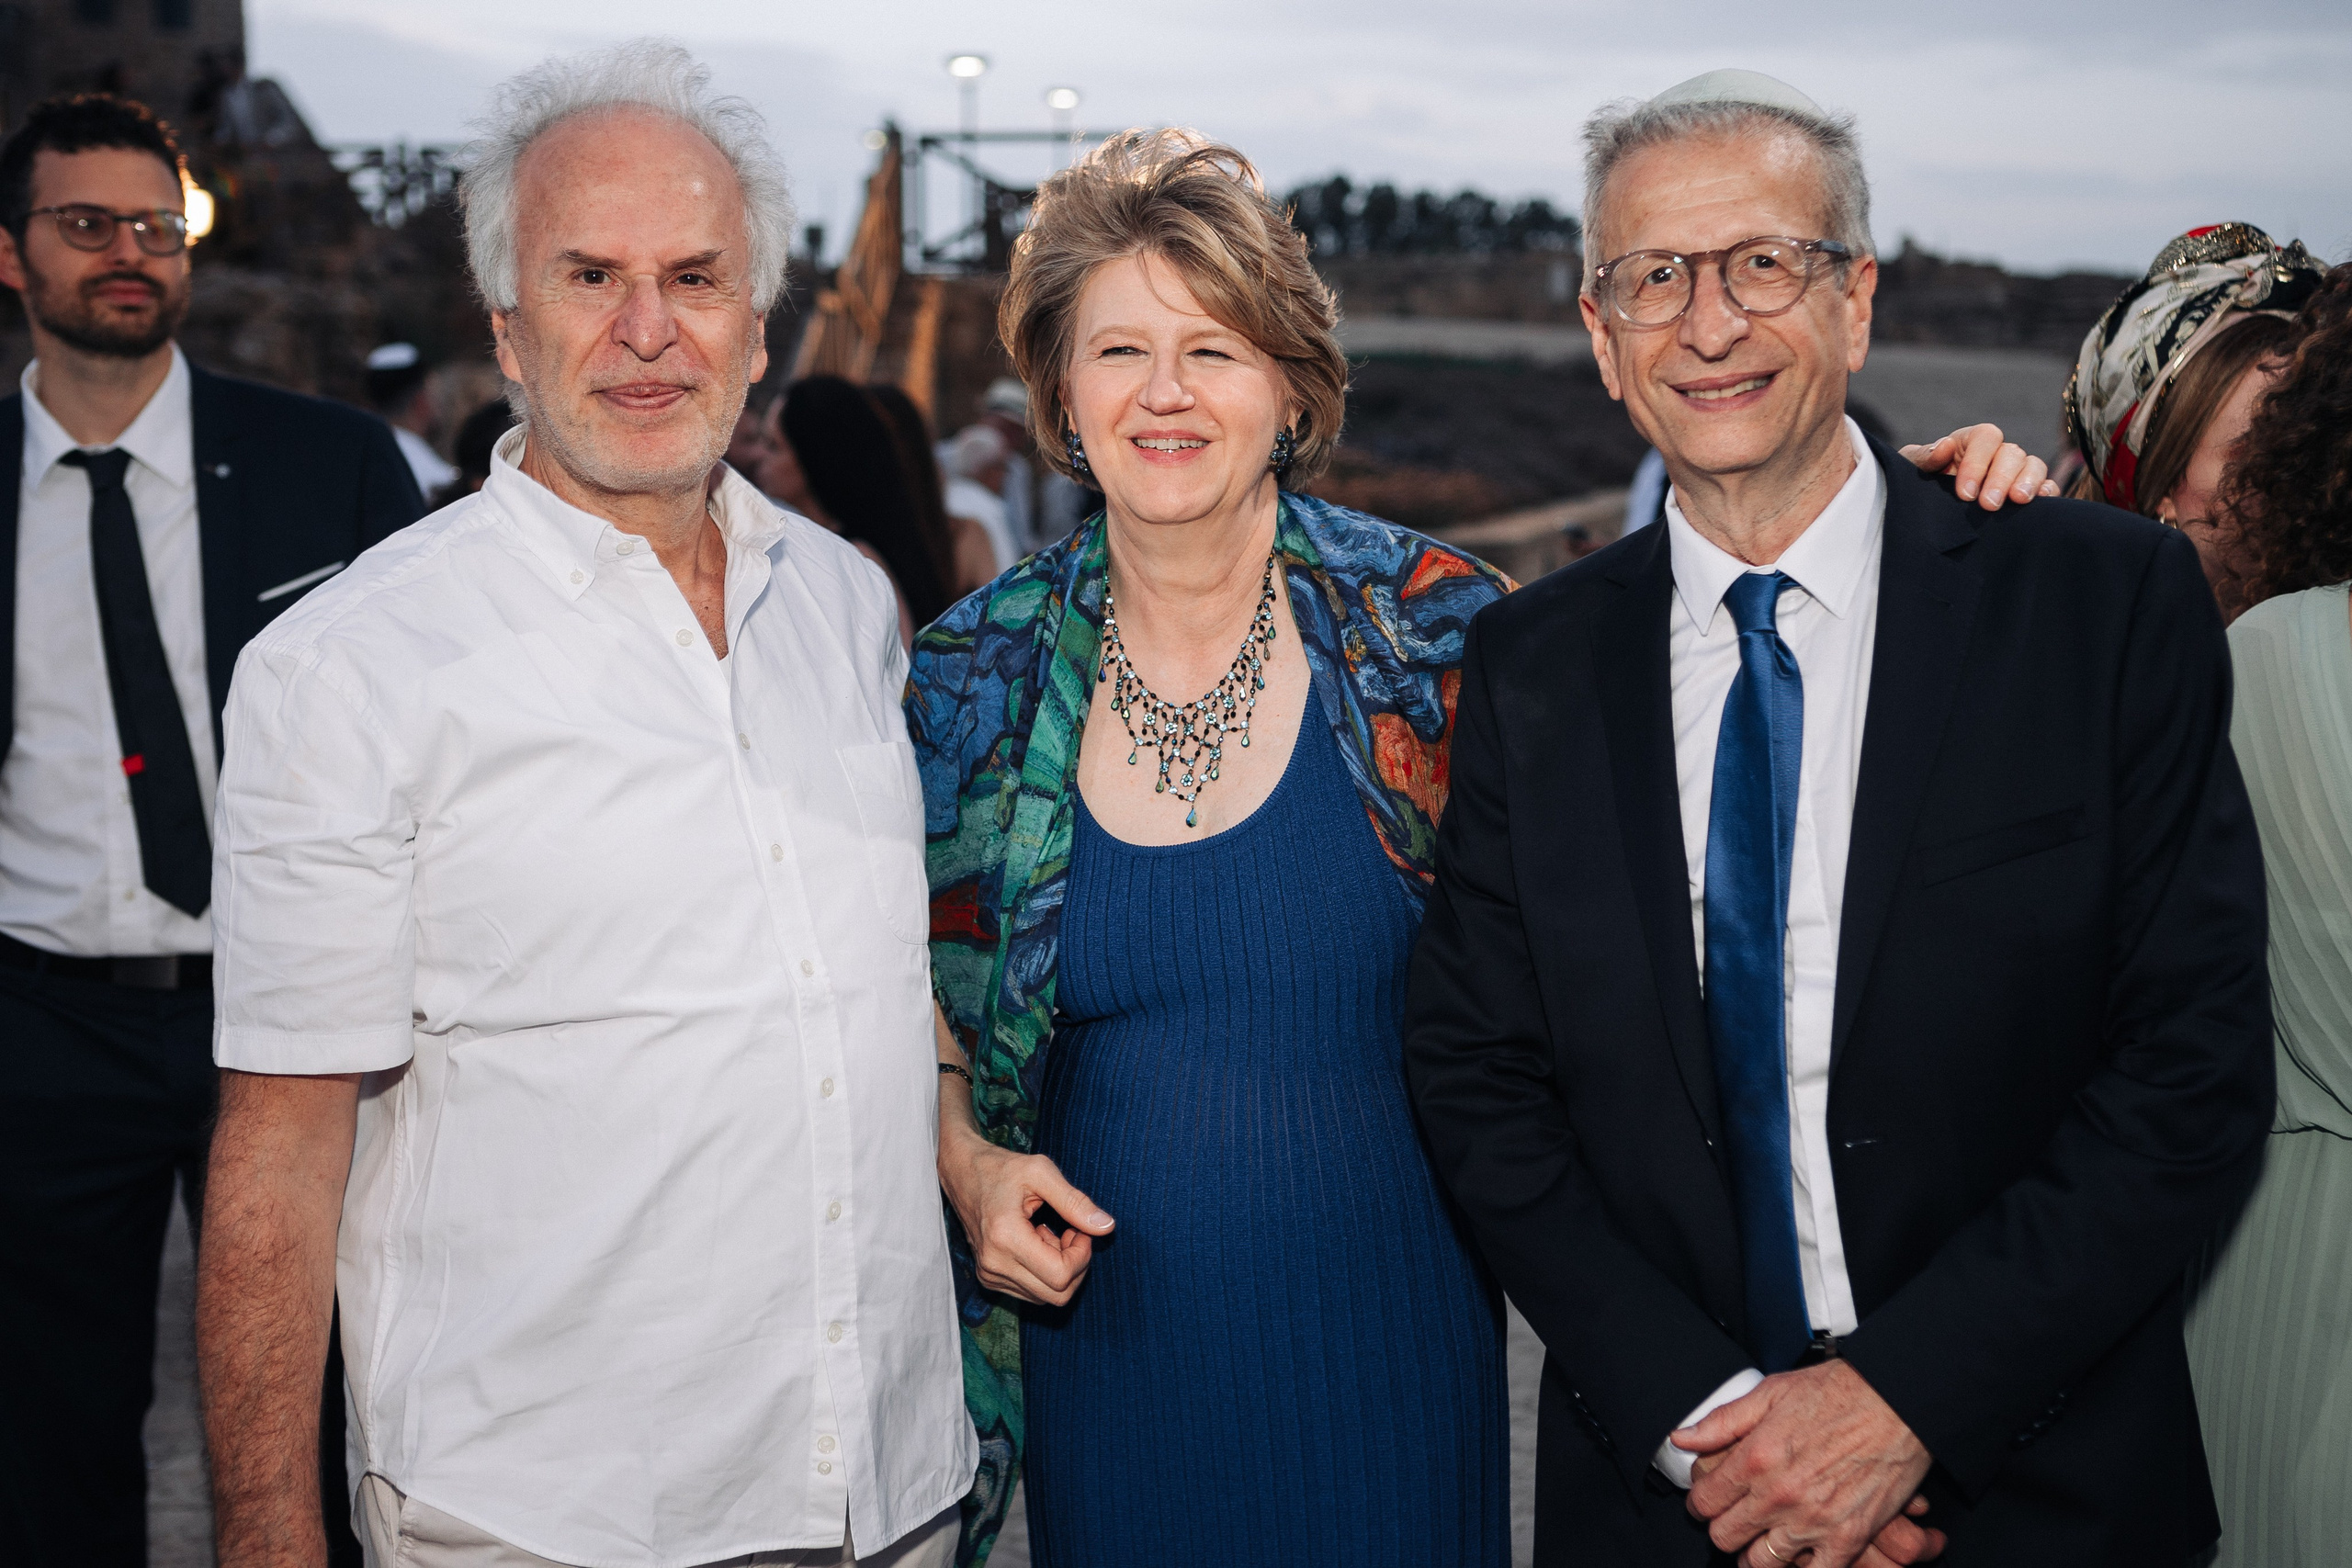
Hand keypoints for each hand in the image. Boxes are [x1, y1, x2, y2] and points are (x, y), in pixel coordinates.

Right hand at [938, 1123, 1113, 1306]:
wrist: (962, 1173)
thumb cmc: (1002, 1168)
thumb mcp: (1041, 1172)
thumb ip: (1075, 1201)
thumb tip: (1107, 1227)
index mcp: (1005, 1238)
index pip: (1060, 1275)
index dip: (1082, 1256)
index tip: (1079, 1229)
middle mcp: (994, 1264)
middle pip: (1057, 1294)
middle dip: (1075, 1266)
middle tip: (1071, 1232)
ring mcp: (989, 1275)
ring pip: (1046, 1297)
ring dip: (1060, 1269)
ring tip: (1050, 1234)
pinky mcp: (989, 1278)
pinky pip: (1031, 1292)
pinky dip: (1044, 1272)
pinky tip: (1037, 1242)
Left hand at [1676, 1359, 1937, 1567]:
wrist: (1899, 1402)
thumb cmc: (1838, 1391)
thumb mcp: (1770, 1393)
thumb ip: (1722, 1421)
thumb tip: (1681, 1438)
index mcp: (1755, 1459)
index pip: (1704, 1503)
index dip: (1700, 1503)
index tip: (1708, 1501)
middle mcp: (1778, 1496)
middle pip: (1725, 1537)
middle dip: (1724, 1529)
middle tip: (1735, 1518)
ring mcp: (1813, 1521)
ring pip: (1761, 1563)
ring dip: (1757, 1554)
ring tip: (1763, 1540)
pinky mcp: (1848, 1538)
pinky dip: (1803, 1567)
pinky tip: (1801, 1554)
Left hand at [1899, 424, 2056, 509]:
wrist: (1924, 514)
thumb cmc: (1917, 484)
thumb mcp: (1911, 469)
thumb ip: (1924, 457)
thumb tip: (1944, 446)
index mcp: (1969, 442)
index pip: (1985, 437)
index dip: (1978, 462)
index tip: (1965, 493)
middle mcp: (1996, 454)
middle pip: (2012, 453)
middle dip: (2001, 478)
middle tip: (1988, 505)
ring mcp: (2014, 473)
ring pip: (2033, 466)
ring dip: (2028, 482)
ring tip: (2017, 501)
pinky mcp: (2027, 493)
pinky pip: (2047, 487)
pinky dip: (2048, 493)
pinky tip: (2041, 504)